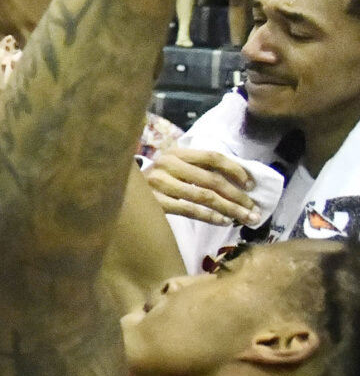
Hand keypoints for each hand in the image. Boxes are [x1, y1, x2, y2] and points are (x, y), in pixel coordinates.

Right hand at [144, 145, 263, 227]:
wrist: (120, 191)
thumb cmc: (155, 182)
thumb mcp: (174, 168)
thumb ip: (198, 170)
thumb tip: (239, 184)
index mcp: (176, 153)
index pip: (213, 157)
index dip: (236, 170)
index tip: (251, 185)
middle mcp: (168, 165)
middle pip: (212, 180)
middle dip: (237, 196)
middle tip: (254, 210)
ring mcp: (160, 184)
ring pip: (204, 196)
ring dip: (229, 209)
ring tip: (245, 218)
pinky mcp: (156, 202)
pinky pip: (190, 210)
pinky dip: (210, 217)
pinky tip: (223, 222)